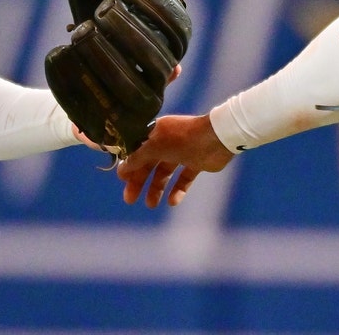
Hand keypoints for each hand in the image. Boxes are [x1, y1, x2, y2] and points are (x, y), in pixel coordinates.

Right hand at [117, 114, 233, 207]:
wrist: (217, 138)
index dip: (130, 165)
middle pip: (149, 163)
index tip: (122, 180)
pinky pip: (184, 178)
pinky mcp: (196, 162)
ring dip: (156, 188)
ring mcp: (183, 152)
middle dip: (139, 181)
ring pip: (165, 172)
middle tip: (130, 200)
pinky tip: (172, 202)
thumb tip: (121, 169)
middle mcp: (168, 141)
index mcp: (156, 132)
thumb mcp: (154, 147)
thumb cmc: (182, 139)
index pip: (138, 149)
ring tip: (151, 204)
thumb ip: (137, 158)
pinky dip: (178, 189)